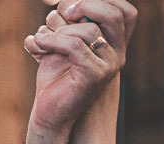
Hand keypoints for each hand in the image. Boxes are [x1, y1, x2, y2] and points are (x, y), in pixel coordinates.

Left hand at [25, 0, 136, 134]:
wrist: (49, 113)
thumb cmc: (55, 77)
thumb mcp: (62, 44)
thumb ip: (70, 23)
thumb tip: (65, 2)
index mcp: (114, 44)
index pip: (125, 11)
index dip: (102, 0)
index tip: (72, 6)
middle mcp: (117, 54)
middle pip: (114, 15)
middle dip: (86, 6)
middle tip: (62, 11)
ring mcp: (109, 66)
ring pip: (89, 31)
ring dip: (59, 28)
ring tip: (43, 37)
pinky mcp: (94, 76)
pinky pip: (75, 46)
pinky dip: (53, 41)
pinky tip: (38, 44)